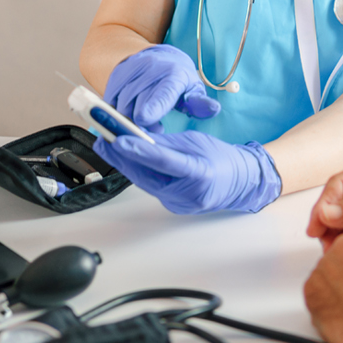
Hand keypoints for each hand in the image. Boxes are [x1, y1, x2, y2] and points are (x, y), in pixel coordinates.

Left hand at [93, 129, 280, 213]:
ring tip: (107, 146)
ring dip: (125, 164)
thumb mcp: (196, 141)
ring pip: (145, 183)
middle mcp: (188, 194)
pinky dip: (138, 172)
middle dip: (121, 157)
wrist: (240, 183)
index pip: (164, 161)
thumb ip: (167, 142)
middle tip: (102, 139)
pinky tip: (125, 159)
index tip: (117, 140)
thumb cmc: (221, 158)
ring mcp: (179, 204)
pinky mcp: (173, 207)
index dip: (139, 151)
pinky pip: (151, 187)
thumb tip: (138, 135)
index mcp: (199, 173)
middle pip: (147, 176)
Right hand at [104, 44, 220, 131]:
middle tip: (152, 131)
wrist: (158, 58)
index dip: (152, 107)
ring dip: (129, 119)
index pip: (161, 92)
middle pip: (137, 102)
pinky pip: (111, 100)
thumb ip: (200, 104)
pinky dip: (118, 113)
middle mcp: (150, 69)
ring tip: (144, 122)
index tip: (144, 120)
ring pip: (122, 102)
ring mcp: (131, 70)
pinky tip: (131, 115)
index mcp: (173, 74)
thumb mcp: (193, 90)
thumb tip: (213, 109)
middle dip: (141, 122)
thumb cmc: (179, 80)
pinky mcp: (116, 75)